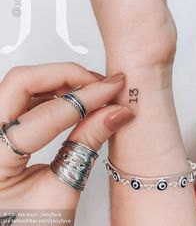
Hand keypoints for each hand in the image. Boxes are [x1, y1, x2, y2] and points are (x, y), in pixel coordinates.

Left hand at [0, 63, 134, 218]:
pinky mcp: (0, 127)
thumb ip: (87, 145)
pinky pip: (22, 97)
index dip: (86, 99)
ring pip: (20, 84)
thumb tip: (113, 113)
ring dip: (59, 80)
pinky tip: (72, 97)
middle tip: (98, 82)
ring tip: (91, 89)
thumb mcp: (61, 193)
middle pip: (21, 82)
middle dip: (66, 75)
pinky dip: (51, 91)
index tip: (112, 90)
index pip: (46, 116)